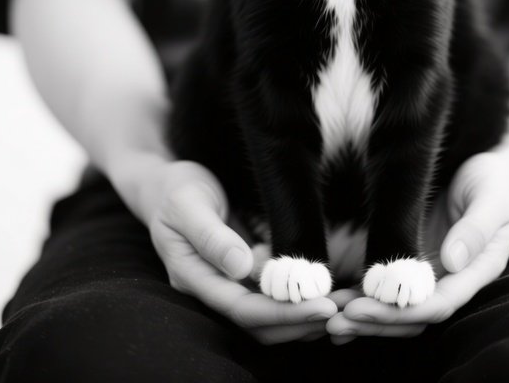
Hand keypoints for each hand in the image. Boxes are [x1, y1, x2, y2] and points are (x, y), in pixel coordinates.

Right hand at [146, 160, 336, 343]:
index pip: (242, 309)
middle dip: (301, 320)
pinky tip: (326, 287)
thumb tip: (241, 268)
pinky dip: (298, 294)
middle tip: (342, 310)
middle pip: (259, 323)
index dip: (282, 313)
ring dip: (304, 312)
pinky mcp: (242, 271)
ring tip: (343, 302)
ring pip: (268, 313)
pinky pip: (272, 292)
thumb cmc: (174, 190)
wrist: (165, 184)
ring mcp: (227, 281)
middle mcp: (211, 287)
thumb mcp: (187, 204)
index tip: (321, 307)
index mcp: (193, 277)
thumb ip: (211, 236)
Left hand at [327, 144, 508, 341]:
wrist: (492, 172)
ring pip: (397, 307)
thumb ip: (475, 229)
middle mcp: (452, 280)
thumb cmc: (496, 182)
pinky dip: (363, 296)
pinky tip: (335, 303)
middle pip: (412, 315)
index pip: (438, 304)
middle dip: (375, 321)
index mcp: (476, 271)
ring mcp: (431, 272)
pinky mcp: (414, 259)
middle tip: (336, 321)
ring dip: (365, 317)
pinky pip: (387, 286)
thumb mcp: (492, 199)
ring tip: (329, 320)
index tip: (365, 309)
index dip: (401, 311)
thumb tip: (452, 262)